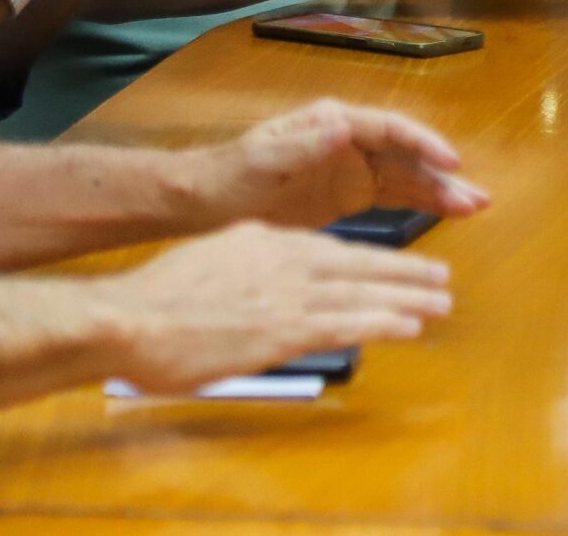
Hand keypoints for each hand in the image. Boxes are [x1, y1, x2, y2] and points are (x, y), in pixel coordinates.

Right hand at [101, 221, 452, 393]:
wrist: (126, 318)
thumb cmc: (154, 303)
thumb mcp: (210, 264)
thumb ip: (244, 272)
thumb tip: (260, 290)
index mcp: (264, 240)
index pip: (329, 248)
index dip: (369, 259)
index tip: (394, 267)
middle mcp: (285, 259)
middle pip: (360, 264)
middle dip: (404, 272)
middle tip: (440, 279)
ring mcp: (287, 292)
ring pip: (364, 291)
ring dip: (408, 297)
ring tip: (441, 302)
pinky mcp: (284, 326)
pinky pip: (348, 321)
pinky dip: (384, 321)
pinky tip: (411, 326)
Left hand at [185, 98, 490, 229]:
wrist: (205, 202)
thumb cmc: (230, 174)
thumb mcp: (262, 159)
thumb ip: (303, 143)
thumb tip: (344, 126)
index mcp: (333, 123)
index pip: (389, 128)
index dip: (422, 143)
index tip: (451, 162)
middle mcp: (351, 140)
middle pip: (407, 155)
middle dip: (442, 174)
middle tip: (477, 197)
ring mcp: (354, 168)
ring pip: (407, 177)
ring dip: (440, 191)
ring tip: (475, 208)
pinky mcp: (350, 195)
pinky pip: (394, 197)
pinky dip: (422, 206)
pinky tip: (448, 215)